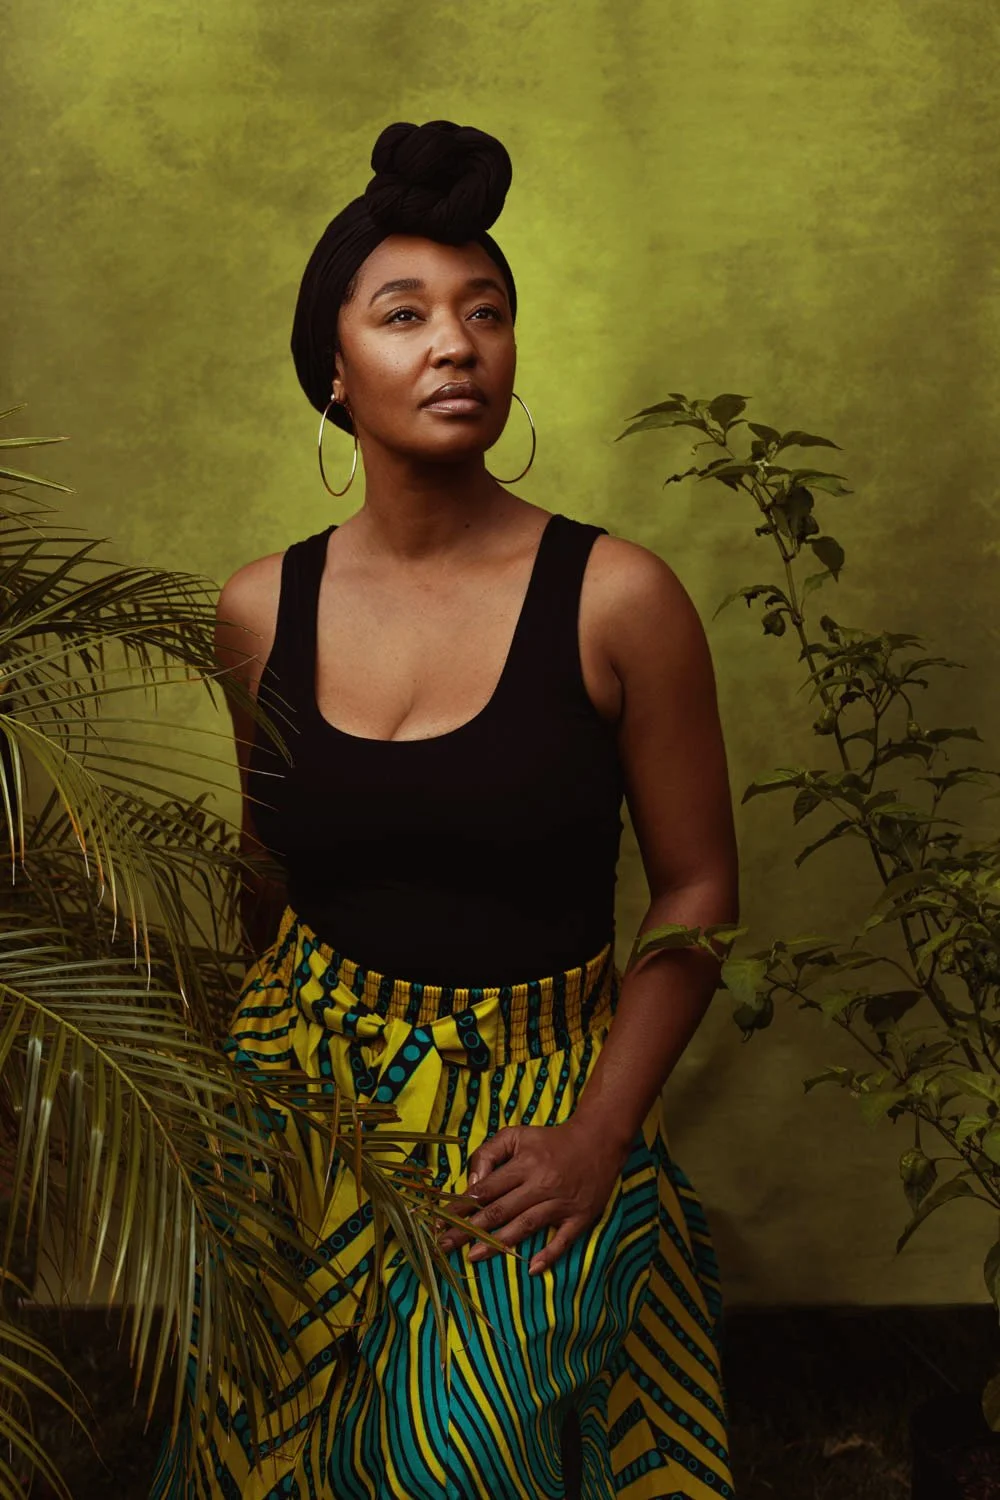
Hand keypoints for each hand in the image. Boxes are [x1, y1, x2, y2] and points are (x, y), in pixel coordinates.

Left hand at [437, 1118, 631, 1275]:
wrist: (598, 1140)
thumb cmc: (550, 1141)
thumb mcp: (516, 1135)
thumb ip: (489, 1153)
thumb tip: (472, 1184)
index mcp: (523, 1163)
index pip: (485, 1189)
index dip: (461, 1206)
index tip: (440, 1221)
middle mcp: (540, 1183)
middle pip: (499, 1210)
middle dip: (468, 1230)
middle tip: (444, 1246)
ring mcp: (561, 1202)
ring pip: (525, 1226)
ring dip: (498, 1244)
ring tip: (473, 1257)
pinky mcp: (581, 1217)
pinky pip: (563, 1240)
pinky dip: (549, 1255)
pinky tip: (532, 1269)